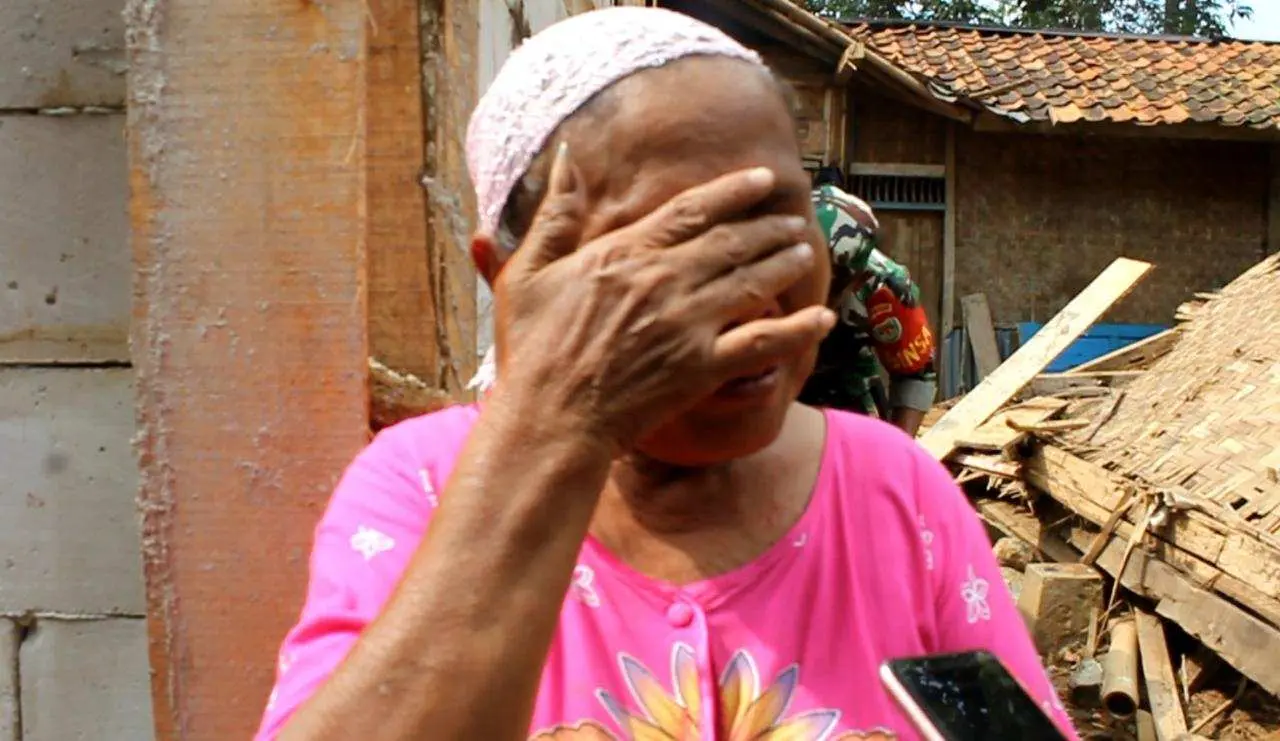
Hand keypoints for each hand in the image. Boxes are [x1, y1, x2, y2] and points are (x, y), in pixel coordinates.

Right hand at [490, 142, 835, 452]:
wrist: (551, 419)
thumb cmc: (534, 350)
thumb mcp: (528, 272)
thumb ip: (555, 213)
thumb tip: (564, 156)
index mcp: (625, 253)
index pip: (692, 210)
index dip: (734, 191)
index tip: (763, 179)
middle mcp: (664, 281)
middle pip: (732, 241)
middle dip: (769, 226)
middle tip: (795, 218)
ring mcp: (687, 324)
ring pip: (753, 281)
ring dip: (785, 263)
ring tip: (805, 249)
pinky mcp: (702, 367)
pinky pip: (762, 342)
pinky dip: (798, 329)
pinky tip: (824, 318)